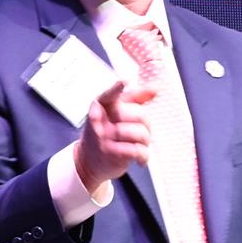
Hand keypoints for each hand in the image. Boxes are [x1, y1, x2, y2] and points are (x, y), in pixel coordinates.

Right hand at [74, 75, 155, 192]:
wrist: (87, 161)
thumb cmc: (105, 133)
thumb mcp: (114, 113)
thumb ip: (134, 99)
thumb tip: (154, 89)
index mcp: (101, 105)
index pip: (109, 95)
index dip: (116, 88)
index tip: (124, 81)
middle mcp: (100, 119)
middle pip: (139, 115)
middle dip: (146, 124)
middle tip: (141, 130)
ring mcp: (104, 137)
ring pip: (140, 134)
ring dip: (145, 141)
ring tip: (139, 144)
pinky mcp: (110, 153)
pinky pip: (137, 150)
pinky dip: (143, 156)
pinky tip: (140, 158)